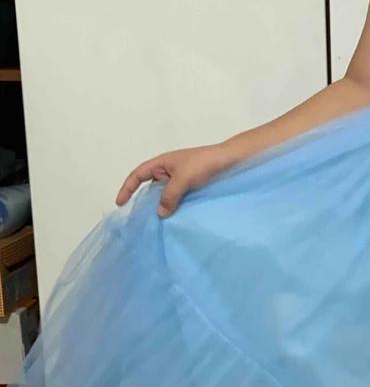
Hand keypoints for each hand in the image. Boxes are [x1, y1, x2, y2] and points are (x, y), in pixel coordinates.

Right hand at [116, 142, 240, 216]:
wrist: (231, 161)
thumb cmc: (205, 163)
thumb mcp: (183, 178)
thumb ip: (169, 196)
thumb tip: (159, 214)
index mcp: (162, 164)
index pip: (138, 175)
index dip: (127, 188)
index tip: (120, 204)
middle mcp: (168, 172)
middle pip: (150, 189)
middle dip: (145, 203)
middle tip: (141, 221)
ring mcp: (180, 181)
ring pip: (165, 197)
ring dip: (162, 208)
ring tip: (157, 225)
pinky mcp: (192, 189)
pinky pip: (178, 200)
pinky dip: (174, 209)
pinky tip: (174, 221)